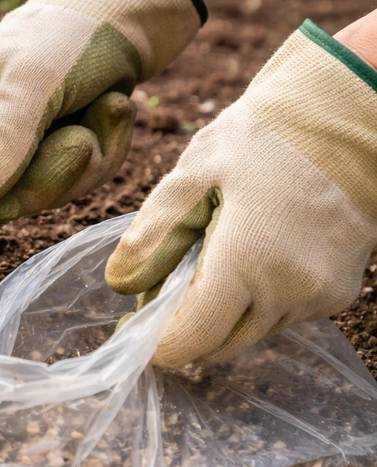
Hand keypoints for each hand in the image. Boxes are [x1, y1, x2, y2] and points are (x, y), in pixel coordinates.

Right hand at [0, 0, 204, 244]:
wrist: (130, 7)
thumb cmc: (70, 33)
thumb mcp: (36, 78)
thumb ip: (4, 135)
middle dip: (47, 176)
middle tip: (78, 139)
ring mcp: (22, 148)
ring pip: (43, 194)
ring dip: (88, 156)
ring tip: (105, 107)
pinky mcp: (59, 153)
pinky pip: (78, 181)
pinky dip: (107, 148)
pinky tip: (114, 109)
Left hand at [106, 20, 376, 366]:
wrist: (347, 121)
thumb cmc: (264, 140)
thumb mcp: (192, 176)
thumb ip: (153, 235)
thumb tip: (119, 284)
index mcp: (249, 261)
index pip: (192, 338)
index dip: (155, 343)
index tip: (130, 326)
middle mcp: (291, 290)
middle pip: (218, 345)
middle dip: (183, 328)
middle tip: (161, 288)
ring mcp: (319, 296)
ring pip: (249, 333)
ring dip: (220, 315)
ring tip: (208, 260)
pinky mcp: (338, 294)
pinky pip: (280, 317)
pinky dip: (254, 303)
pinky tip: (249, 258)